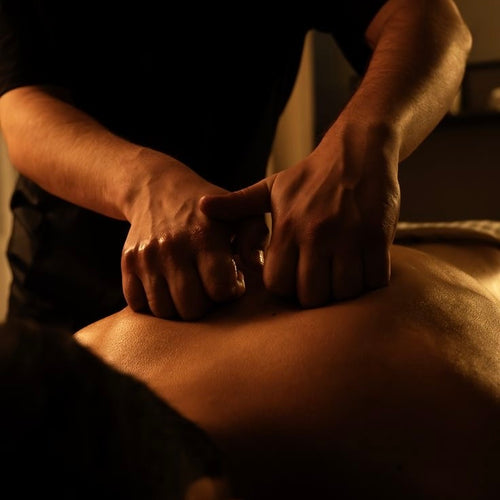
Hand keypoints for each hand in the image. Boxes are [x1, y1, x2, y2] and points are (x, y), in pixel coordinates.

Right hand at [121, 154, 267, 319]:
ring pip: (164, 311)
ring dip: (180, 305)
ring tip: (190, 285)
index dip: (230, 291)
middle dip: (206, 303)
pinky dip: (154, 302)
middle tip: (209, 285)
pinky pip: (138, 304)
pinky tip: (168, 285)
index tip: (231, 279)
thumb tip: (257, 267)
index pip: (220, 290)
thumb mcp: (240, 213)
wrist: (157, 188)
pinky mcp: (127, 263)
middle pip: (191, 308)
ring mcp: (146, 257)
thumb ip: (255, 238)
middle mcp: (172, 248)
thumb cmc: (209, 209)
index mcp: (203, 237)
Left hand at [200, 124, 400, 307]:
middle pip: (311, 296)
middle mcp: (315, 235)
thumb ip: (237, 204)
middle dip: (315, 296)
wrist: (357, 151)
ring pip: (344, 292)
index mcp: (286, 228)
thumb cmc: (311, 175)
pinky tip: (365, 267)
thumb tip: (201, 207)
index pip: (279, 285)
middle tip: (321, 282)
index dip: (287, 288)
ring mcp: (348, 237)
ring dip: (344, 291)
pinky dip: (372, 281)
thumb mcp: (271, 187)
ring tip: (343, 275)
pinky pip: (375, 280)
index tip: (296, 278)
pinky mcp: (377, 237)